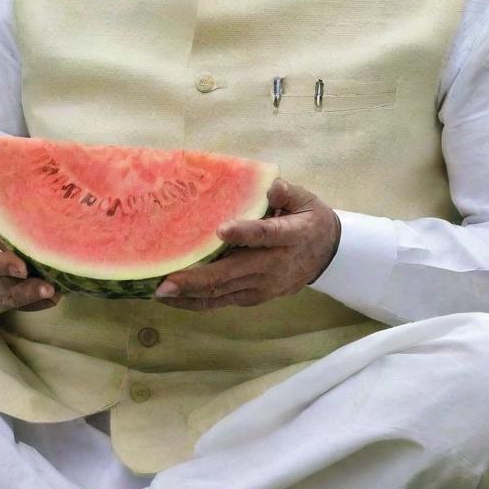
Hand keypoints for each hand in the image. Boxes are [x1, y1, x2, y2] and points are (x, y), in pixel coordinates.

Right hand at [0, 209, 60, 311]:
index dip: (3, 267)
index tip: (23, 268)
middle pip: (3, 289)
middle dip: (26, 290)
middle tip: (47, 289)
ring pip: (13, 299)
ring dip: (34, 298)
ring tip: (54, 294)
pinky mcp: (6, 298)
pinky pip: (22, 304)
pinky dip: (38, 303)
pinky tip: (54, 298)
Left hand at [153, 178, 339, 310]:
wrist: (327, 255)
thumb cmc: (308, 220)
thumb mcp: (306, 200)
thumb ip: (286, 192)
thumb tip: (270, 186)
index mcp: (290, 235)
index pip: (265, 235)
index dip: (244, 233)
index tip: (220, 230)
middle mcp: (273, 265)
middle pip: (233, 273)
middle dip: (198, 279)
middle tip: (167, 280)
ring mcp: (263, 286)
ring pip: (223, 293)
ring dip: (191, 295)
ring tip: (161, 292)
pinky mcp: (254, 297)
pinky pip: (223, 301)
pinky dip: (198, 302)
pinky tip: (174, 299)